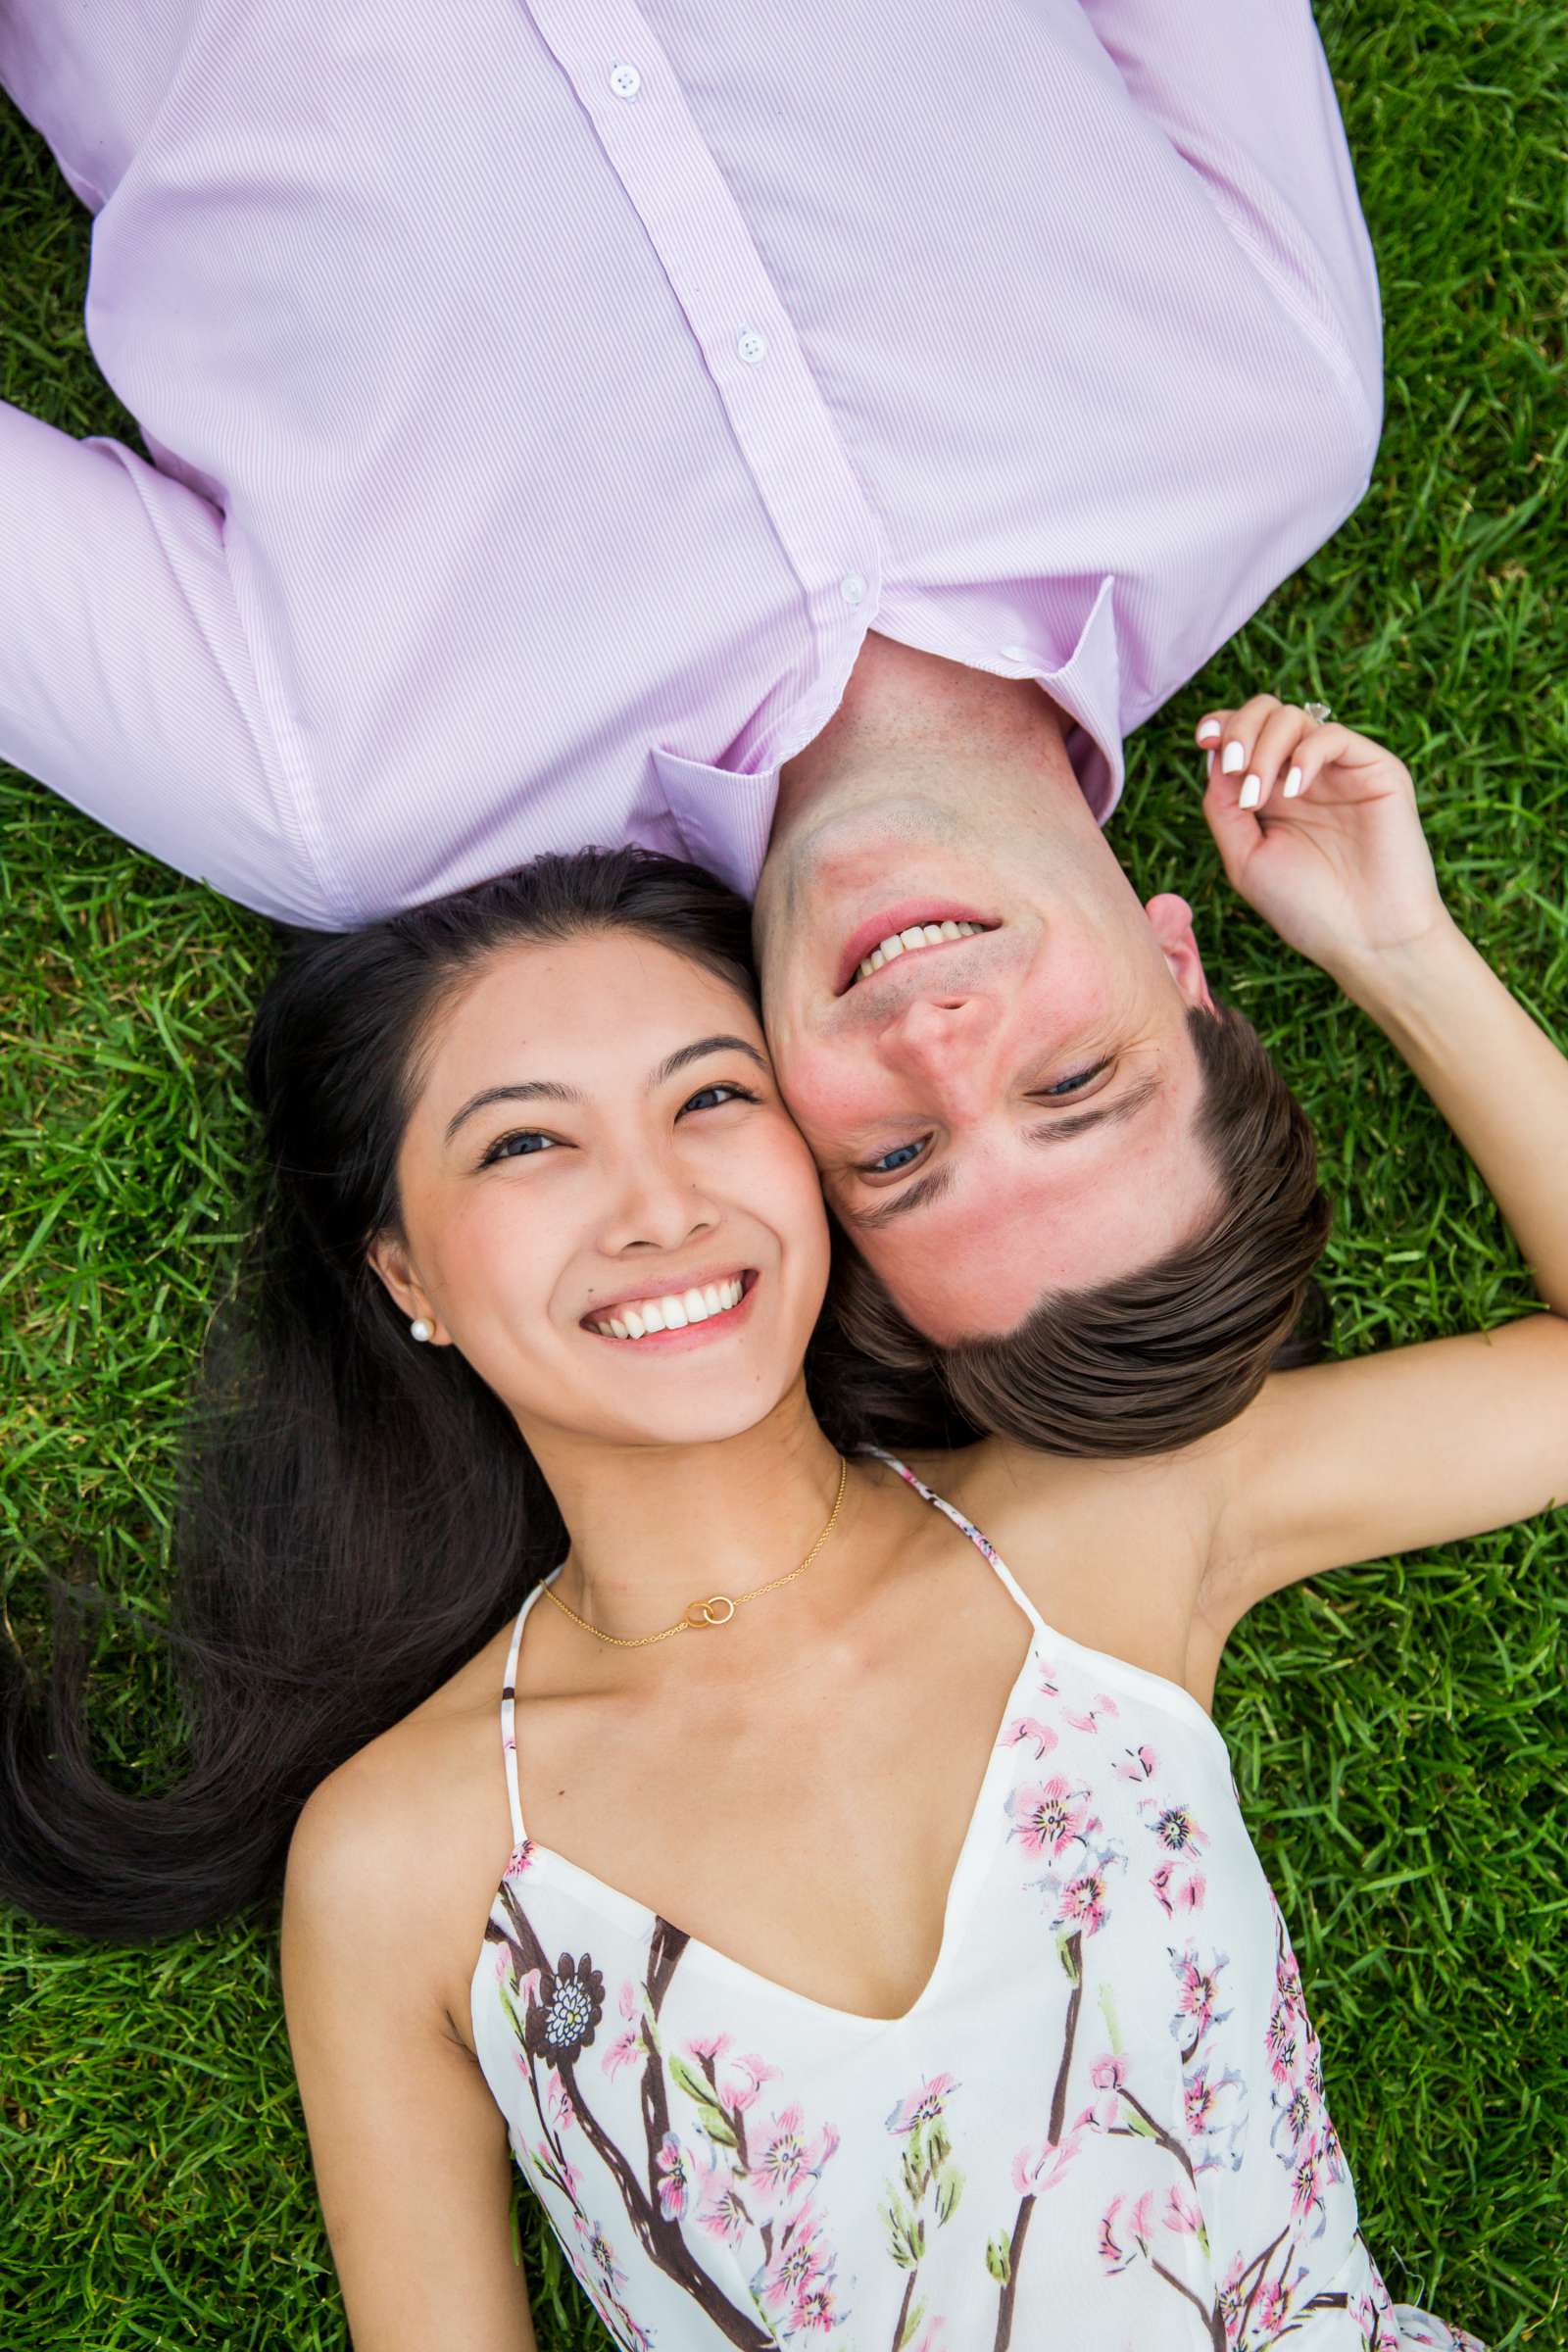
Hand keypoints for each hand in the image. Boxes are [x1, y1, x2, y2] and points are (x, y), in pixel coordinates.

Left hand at [1195, 696, 1448, 987]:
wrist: (1368, 940)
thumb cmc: (1306, 909)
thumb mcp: (1244, 859)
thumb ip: (1223, 807)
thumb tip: (1214, 754)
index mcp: (1270, 794)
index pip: (1242, 735)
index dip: (1221, 725)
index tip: (1204, 740)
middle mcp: (1303, 776)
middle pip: (1266, 712)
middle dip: (1240, 729)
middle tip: (1236, 771)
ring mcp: (1339, 771)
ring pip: (1295, 717)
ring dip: (1265, 748)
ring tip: (1260, 796)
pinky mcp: (1376, 770)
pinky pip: (1334, 735)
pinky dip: (1305, 754)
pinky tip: (1293, 792)